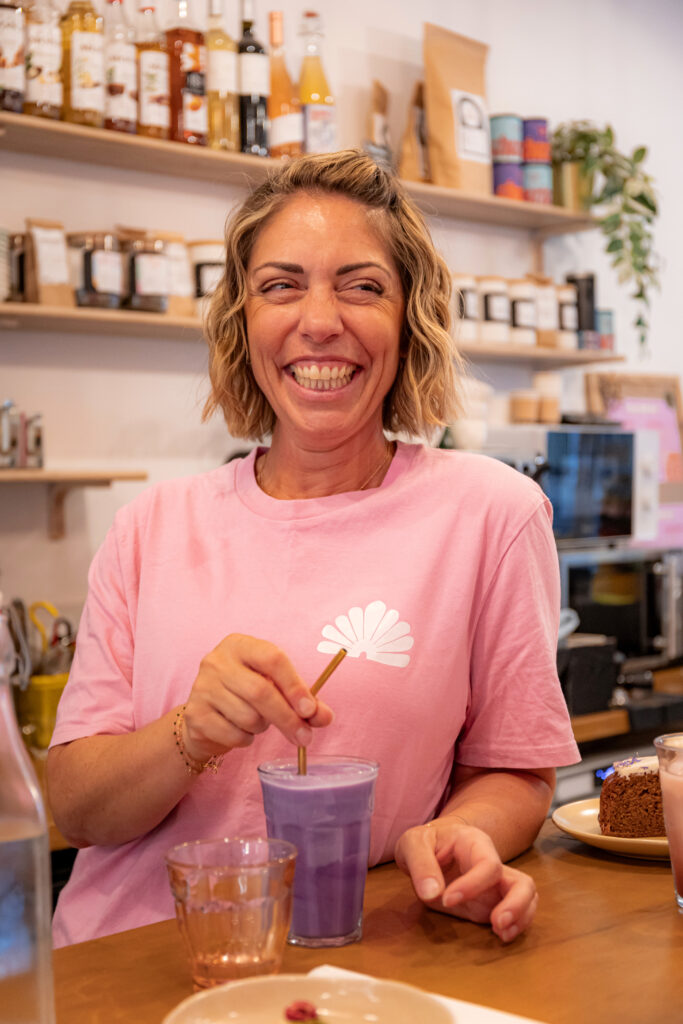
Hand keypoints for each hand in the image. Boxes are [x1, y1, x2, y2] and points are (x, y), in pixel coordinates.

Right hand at [182, 634, 333, 760]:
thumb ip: (302, 701)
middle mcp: (216, 661)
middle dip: (287, 718)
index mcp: (239, 645)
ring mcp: (202, 687)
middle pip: (260, 691)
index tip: (310, 709)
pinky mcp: (195, 715)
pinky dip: (245, 739)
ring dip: (262, 728)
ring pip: (248, 717)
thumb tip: (325, 718)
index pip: (272, 658)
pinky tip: (240, 731)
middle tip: (305, 737)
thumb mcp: (275, 689)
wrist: (205, 716)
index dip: (294, 685)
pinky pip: (233, 735)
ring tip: (258, 722)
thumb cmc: (246, 696)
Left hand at [394, 817, 537, 942]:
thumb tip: (432, 894)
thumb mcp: (412, 844)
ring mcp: (495, 886)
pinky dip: (515, 926)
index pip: (488, 864)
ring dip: (520, 918)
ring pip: (527, 898)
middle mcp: (492, 864)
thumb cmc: (423, 843)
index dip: (473, 885)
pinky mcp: (492, 904)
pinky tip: (499, 936)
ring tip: (501, 934)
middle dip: (516, 904)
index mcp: (474, 843)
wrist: (427, 849)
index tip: (447, 900)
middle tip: (496, 923)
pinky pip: (516, 914)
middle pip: (522, 882)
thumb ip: (421, 866)